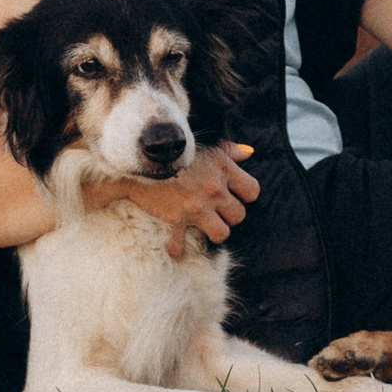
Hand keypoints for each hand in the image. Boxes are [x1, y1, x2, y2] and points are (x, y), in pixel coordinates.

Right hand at [93, 143, 261, 258]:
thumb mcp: (205, 143)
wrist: (139, 156)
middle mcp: (213, 190)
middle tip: (218, 209)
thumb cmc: (175, 147)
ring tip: (206, 225)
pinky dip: (177, 248)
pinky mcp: (175, 220)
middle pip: (239, 215)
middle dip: (230, 214)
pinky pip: (180, 246)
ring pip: (221, 234)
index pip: (252, 191)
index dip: (245, 194)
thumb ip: (228, 150)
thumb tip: (248, 154)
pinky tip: (176, 247)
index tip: (236, 193)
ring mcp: (195, 208)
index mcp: (223, 170)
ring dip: (214, 231)